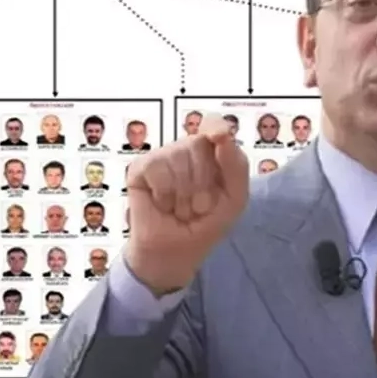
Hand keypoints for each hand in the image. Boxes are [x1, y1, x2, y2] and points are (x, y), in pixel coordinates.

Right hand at [124, 115, 248, 293]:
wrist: (175, 253)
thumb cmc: (205, 224)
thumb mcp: (234, 198)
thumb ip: (236, 165)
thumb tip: (222, 134)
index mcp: (211, 153)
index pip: (213, 124)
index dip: (215, 126)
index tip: (219, 136)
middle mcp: (186, 150)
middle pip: (198, 144)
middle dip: (203, 182)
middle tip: (198, 206)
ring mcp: (162, 157)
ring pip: (177, 157)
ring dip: (184, 194)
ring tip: (180, 209)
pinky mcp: (140, 169)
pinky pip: (157, 168)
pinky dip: (165, 193)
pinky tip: (163, 204)